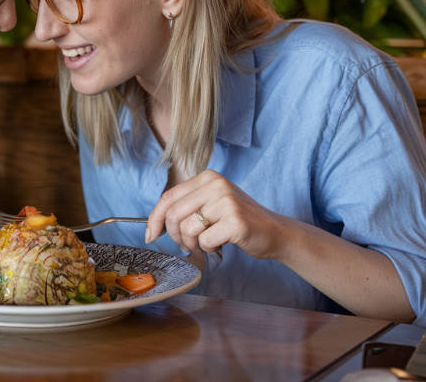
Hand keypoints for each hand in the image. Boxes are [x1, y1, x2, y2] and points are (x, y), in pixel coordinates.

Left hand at [145, 169, 291, 259]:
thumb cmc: (238, 221)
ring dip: (192, 244)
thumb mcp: (211, 204)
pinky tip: (220, 243)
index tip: (151, 235)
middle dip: (174, 236)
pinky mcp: (236, 221)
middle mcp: (216, 184)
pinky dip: (208, 248)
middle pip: (173, 214)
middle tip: (186, 244)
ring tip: (206, 243)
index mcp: (207, 177)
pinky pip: (205, 241)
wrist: (275, 232)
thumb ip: (185, 206)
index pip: (168, 197)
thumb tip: (153, 224)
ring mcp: (227, 201)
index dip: (154, 218)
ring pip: (187, 229)